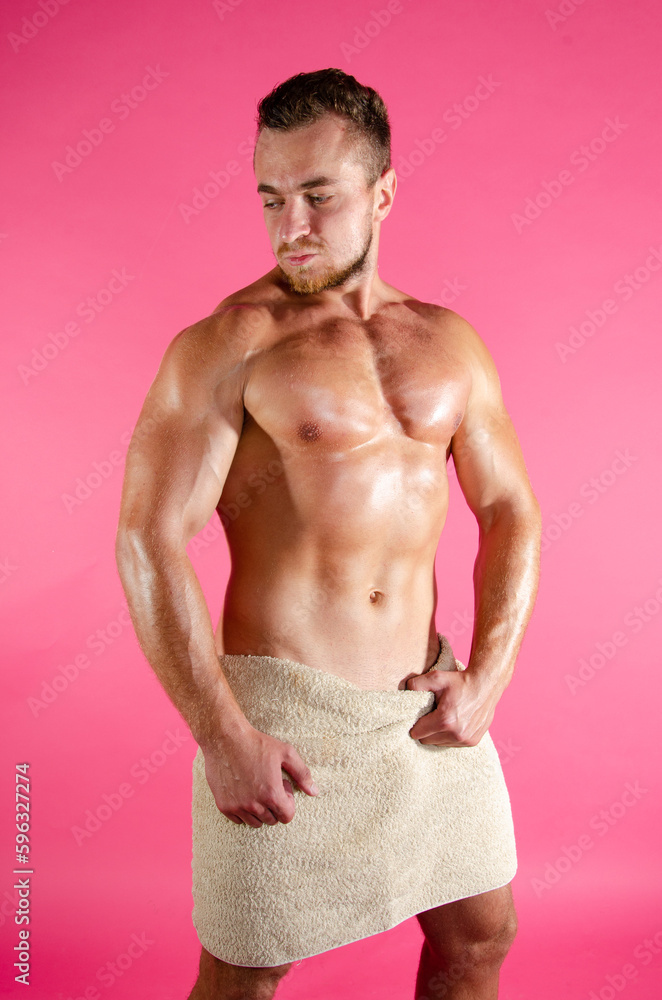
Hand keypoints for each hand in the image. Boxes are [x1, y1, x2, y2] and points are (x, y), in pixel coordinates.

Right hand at [201, 722, 318, 827]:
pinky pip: (239, 820)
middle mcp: (254, 805)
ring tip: (256, 788)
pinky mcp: (224, 806)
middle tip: (268, 785)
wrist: (225, 738)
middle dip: (274, 806)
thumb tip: (314, 792)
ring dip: (259, 810)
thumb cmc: (257, 744)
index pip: (287, 817)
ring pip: (255, 822)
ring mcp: (238, 807)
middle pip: (271, 820)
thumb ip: (302, 774)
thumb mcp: (286, 753)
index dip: (287, 803)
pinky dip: (243, 811)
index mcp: (272, 794)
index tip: (281, 788)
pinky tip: (243, 791)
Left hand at [407, 667, 499, 746]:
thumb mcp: (437, 677)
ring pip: (440, 743)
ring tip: (443, 718)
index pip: (418, 733)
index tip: (419, 717)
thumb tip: (404, 691)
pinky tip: (454, 723)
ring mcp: (465, 739)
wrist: (486, 685)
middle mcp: (456, 733)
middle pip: (427, 741)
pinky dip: (450, 736)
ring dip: (438, 734)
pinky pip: (453, 744)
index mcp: (445, 720)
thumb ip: (417, 684)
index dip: (415, 725)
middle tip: (431, 716)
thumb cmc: (461, 682)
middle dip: (426, 730)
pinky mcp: (472, 741)